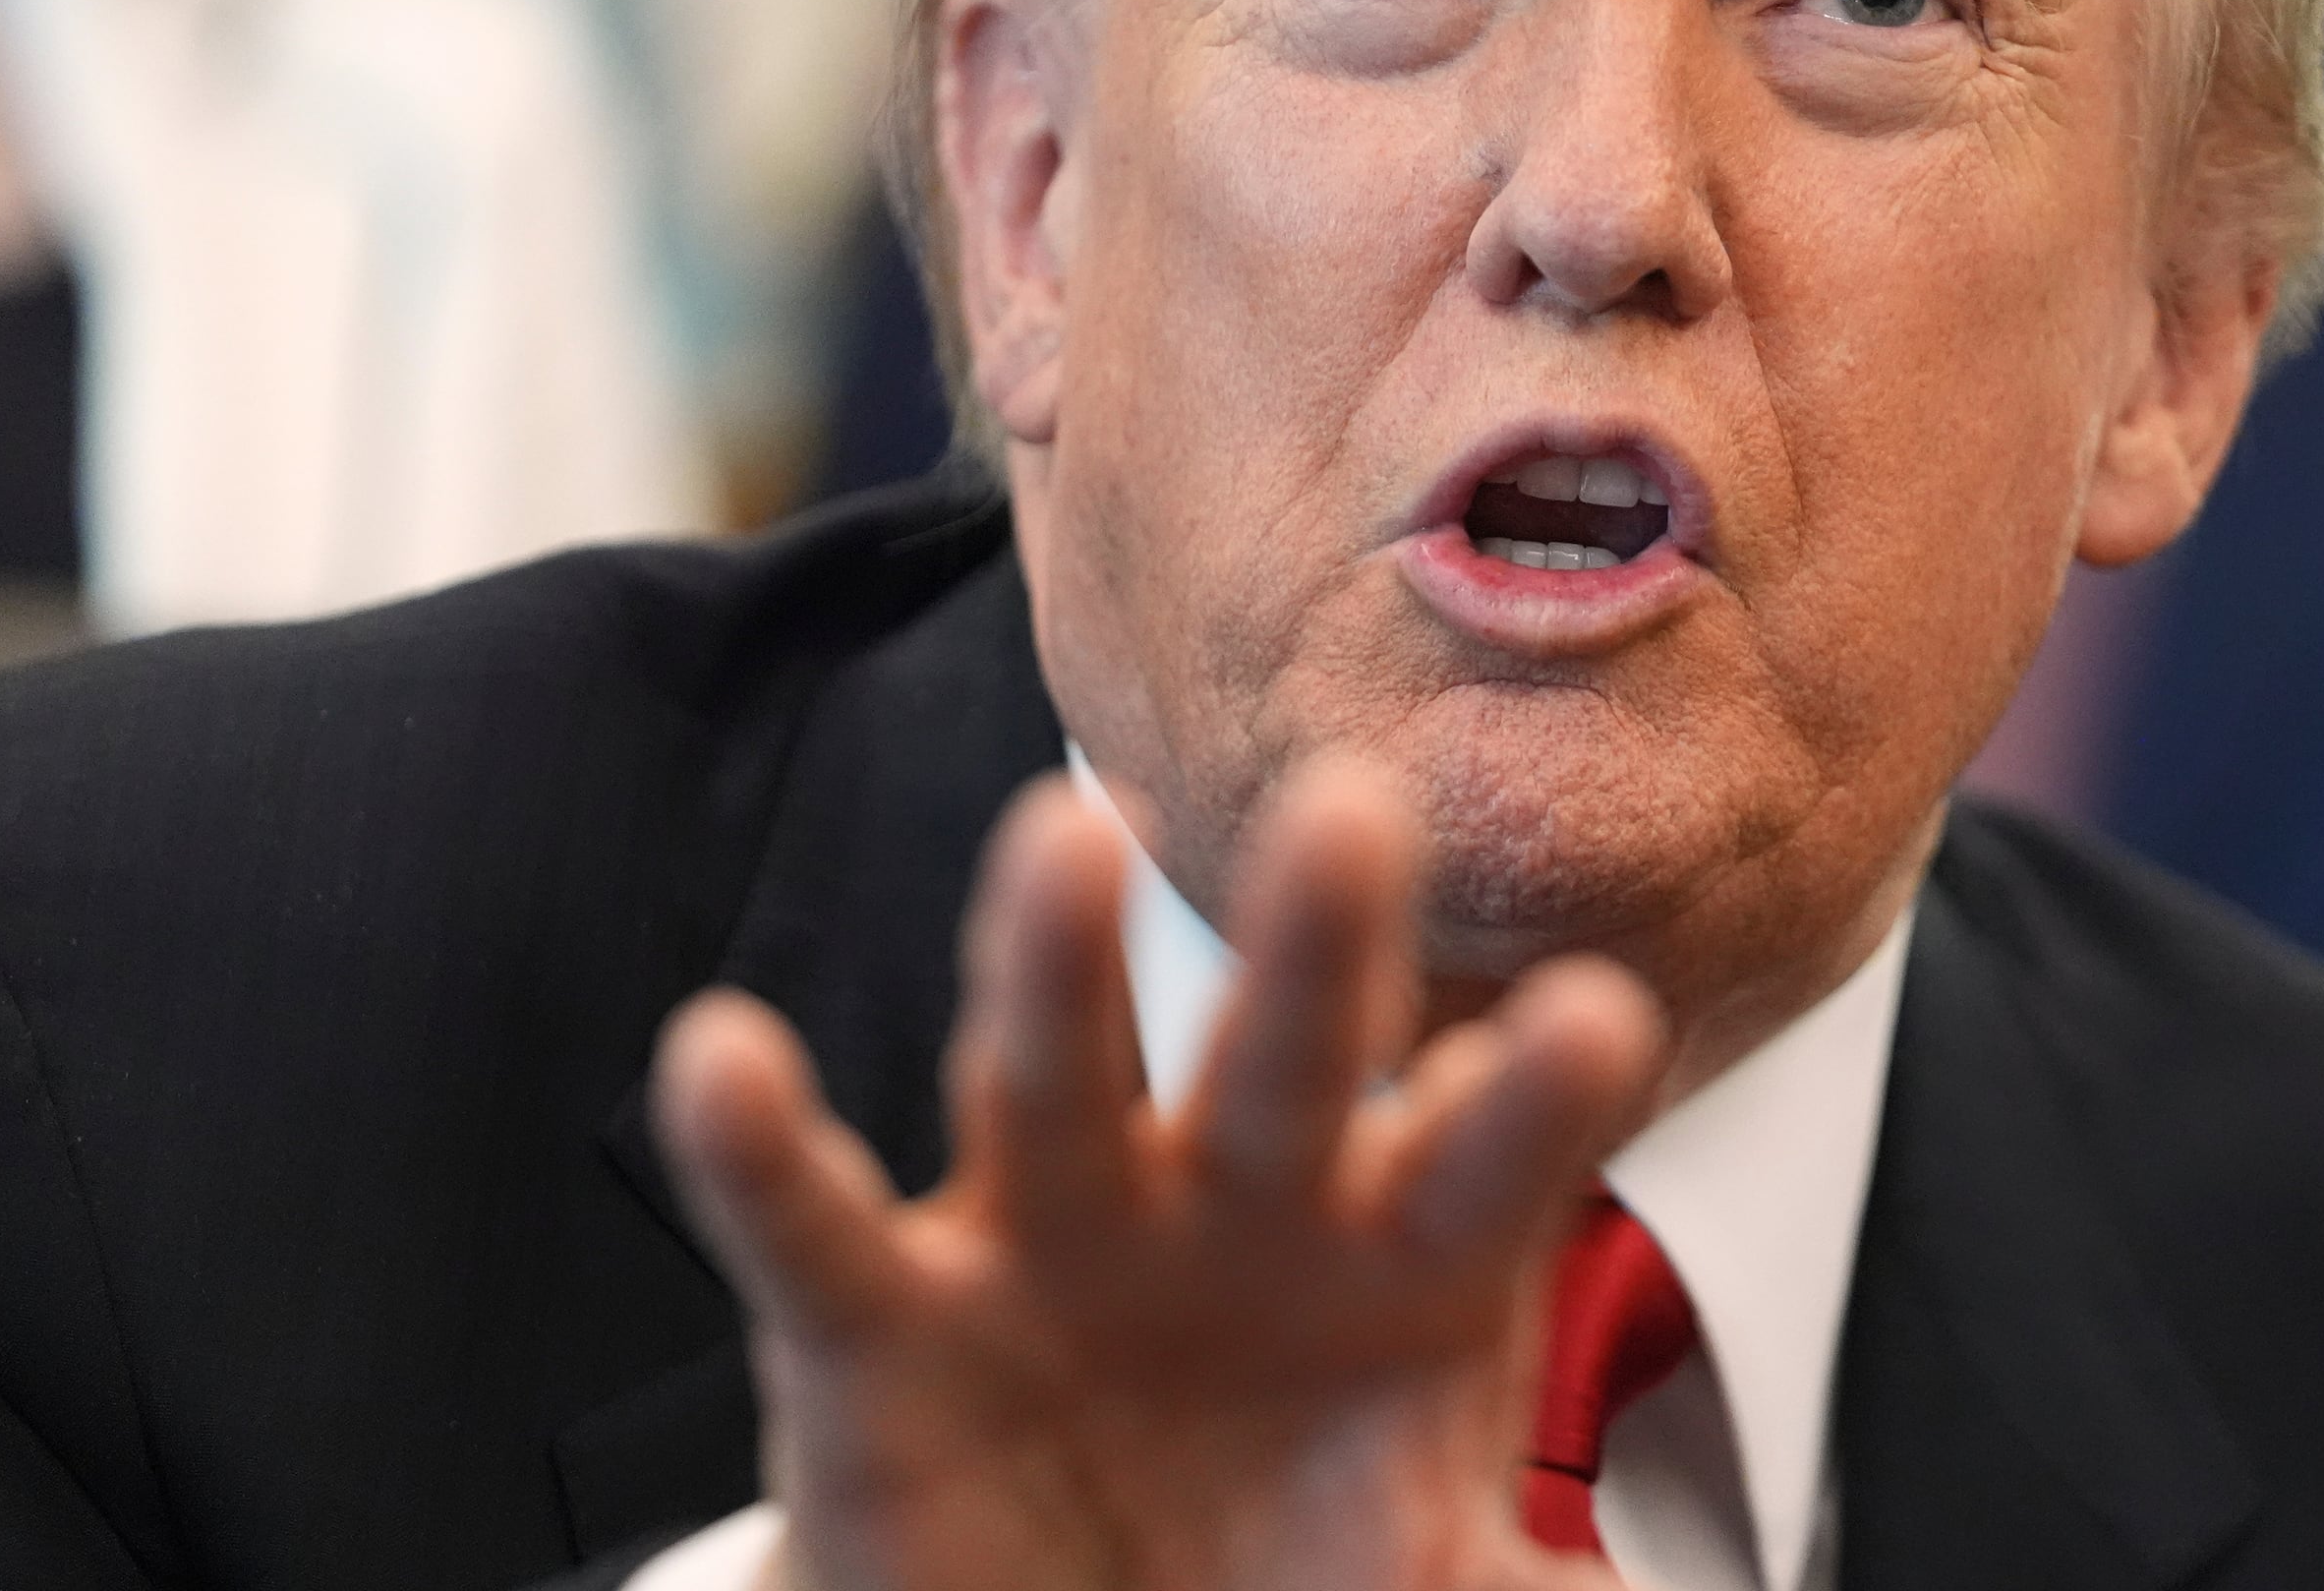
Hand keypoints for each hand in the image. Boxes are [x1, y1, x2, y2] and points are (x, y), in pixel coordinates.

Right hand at [650, 758, 1667, 1590]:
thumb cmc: (1281, 1579)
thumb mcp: (1422, 1589)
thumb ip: (1523, 1589)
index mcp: (1395, 1256)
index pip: (1482, 1156)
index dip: (1533, 1099)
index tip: (1600, 1023)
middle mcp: (1229, 1208)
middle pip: (1281, 1060)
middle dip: (1314, 951)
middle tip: (1352, 812)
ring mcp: (1051, 1242)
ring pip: (1052, 1079)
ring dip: (1052, 967)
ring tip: (1064, 842)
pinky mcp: (878, 1321)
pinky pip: (809, 1226)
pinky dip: (760, 1149)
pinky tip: (723, 1052)